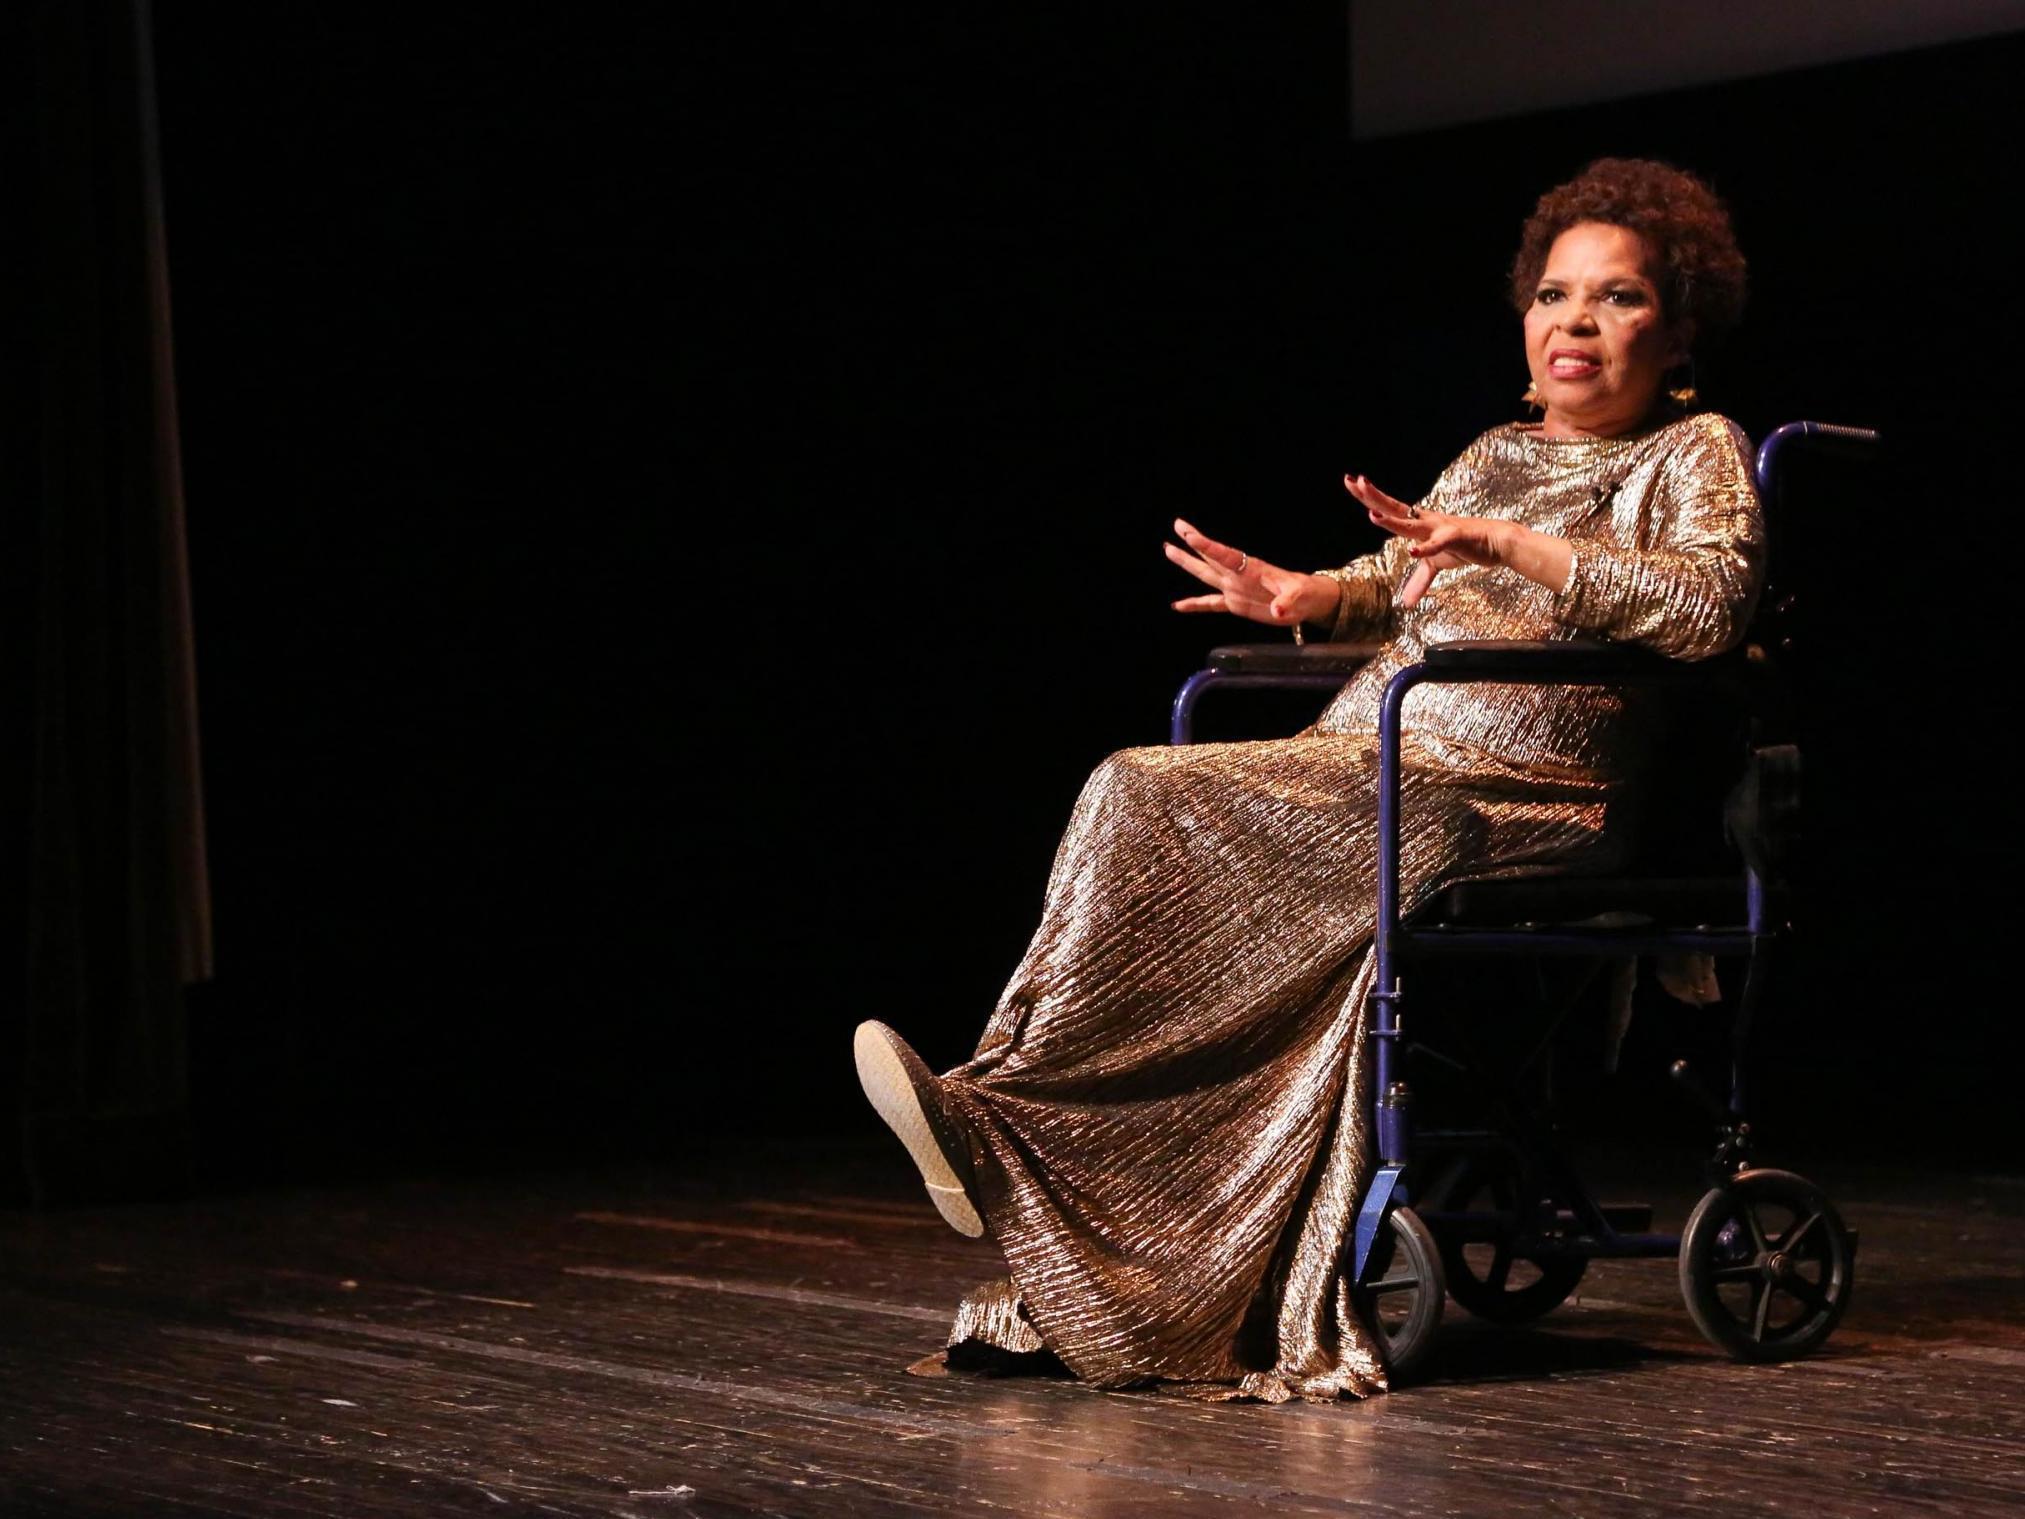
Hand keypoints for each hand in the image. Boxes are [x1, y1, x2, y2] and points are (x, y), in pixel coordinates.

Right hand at [1163, 519, 1338, 627]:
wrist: (1308, 602)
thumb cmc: (1305, 593)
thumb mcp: (1299, 595)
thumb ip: (1287, 601)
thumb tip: (1278, 610)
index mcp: (1251, 568)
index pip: (1225, 555)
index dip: (1206, 546)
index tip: (1189, 533)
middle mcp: (1238, 575)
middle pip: (1210, 557)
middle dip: (1192, 543)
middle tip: (1176, 525)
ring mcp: (1234, 588)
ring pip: (1205, 574)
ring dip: (1187, 563)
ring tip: (1168, 549)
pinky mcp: (1235, 603)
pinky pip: (1210, 603)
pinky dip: (1194, 604)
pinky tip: (1178, 606)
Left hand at [1342, 473, 1515, 608]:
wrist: (1495, 542)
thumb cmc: (1464, 546)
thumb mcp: (1436, 565)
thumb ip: (1419, 581)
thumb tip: (1407, 603)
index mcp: (1417, 523)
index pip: (1389, 508)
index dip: (1369, 497)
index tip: (1350, 481)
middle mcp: (1424, 521)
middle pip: (1393, 507)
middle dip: (1372, 496)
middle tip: (1352, 480)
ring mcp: (1439, 527)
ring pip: (1411, 524)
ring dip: (1392, 521)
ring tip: (1372, 515)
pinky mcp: (1455, 538)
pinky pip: (1438, 544)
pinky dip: (1425, 548)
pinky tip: (1412, 551)